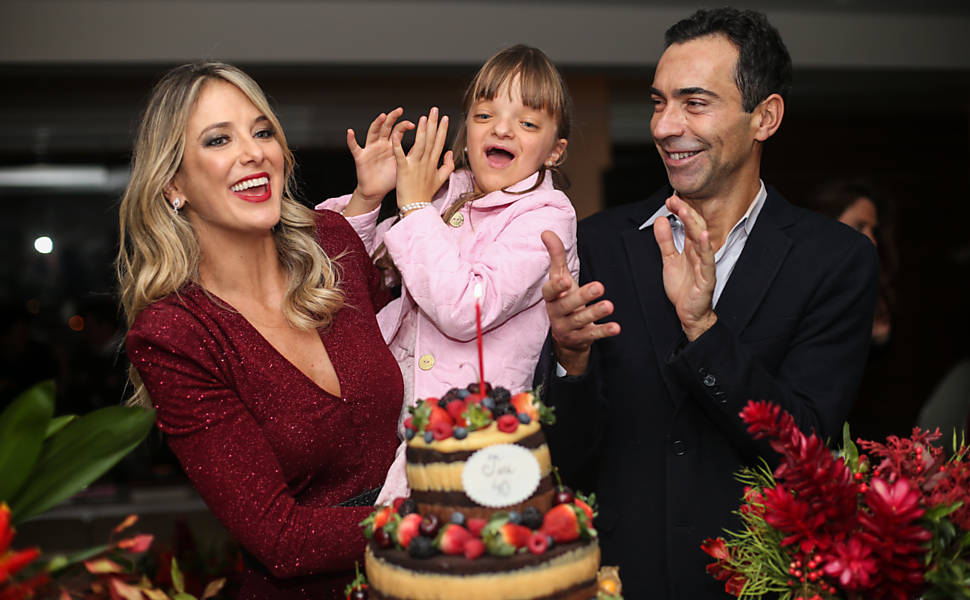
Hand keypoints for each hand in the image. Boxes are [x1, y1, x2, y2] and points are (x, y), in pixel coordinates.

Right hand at [344, 108, 414, 215]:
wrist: (376, 191)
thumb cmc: (390, 179)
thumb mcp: (403, 165)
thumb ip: (411, 155)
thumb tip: (428, 147)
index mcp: (392, 145)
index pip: (398, 130)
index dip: (405, 125)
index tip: (414, 123)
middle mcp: (381, 144)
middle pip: (386, 127)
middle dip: (392, 118)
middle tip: (400, 110)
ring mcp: (370, 149)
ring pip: (373, 132)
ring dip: (377, 124)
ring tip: (382, 116)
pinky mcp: (361, 157)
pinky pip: (354, 147)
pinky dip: (351, 140)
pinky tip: (350, 132)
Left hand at [392, 107, 453, 211]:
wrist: (416, 207)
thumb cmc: (425, 194)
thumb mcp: (441, 179)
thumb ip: (447, 165)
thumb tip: (448, 153)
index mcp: (433, 163)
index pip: (439, 142)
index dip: (442, 129)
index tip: (444, 118)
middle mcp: (425, 162)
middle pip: (431, 139)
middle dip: (433, 124)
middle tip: (434, 110)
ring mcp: (415, 165)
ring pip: (419, 144)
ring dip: (421, 130)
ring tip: (423, 118)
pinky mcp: (403, 169)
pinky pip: (400, 155)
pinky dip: (398, 145)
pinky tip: (397, 135)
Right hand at [541, 231, 619, 374]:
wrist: (566, 336)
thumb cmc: (564, 299)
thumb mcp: (560, 278)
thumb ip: (556, 256)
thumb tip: (546, 232)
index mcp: (551, 298)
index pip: (549, 292)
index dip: (556, 286)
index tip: (565, 280)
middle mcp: (556, 313)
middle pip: (567, 305)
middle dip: (583, 296)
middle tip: (600, 286)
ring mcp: (567, 328)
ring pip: (580, 320)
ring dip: (595, 312)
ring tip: (609, 305)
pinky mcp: (580, 339)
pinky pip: (592, 335)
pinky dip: (604, 331)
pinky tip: (616, 327)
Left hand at [653, 194, 717, 340]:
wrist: (689, 313)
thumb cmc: (683, 287)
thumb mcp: (669, 260)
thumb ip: (665, 241)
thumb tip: (660, 220)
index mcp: (692, 248)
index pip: (688, 224)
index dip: (680, 211)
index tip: (670, 200)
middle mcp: (700, 253)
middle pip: (695, 228)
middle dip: (686, 213)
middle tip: (674, 200)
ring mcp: (705, 265)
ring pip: (702, 241)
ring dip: (694, 225)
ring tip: (686, 211)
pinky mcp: (707, 278)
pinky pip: (707, 261)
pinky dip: (705, 248)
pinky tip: (702, 235)